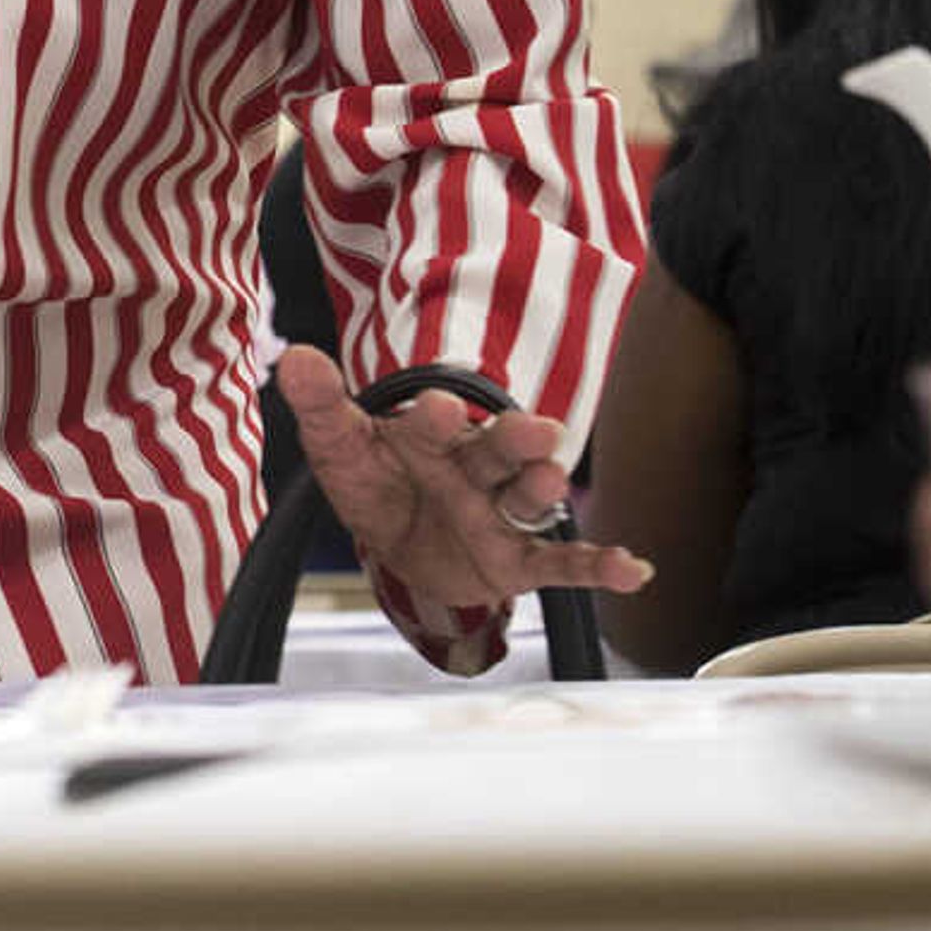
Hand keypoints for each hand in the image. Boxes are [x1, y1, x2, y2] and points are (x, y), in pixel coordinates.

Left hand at [275, 345, 652, 609]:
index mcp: (431, 437)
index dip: (436, 418)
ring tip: (552, 480)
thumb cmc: (378, 484)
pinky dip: (598, 567)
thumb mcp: (341, 451)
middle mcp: (475, 469)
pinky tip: (634, 570)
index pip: (435, 424)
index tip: (440, 407)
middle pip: (497, 451)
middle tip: (534, 430)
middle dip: (513, 440)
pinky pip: (562, 564)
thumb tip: (295, 359)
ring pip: (527, 498)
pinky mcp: (520, 561)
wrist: (403, 548)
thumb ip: (323, 408)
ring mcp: (501, 515)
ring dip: (542, 490)